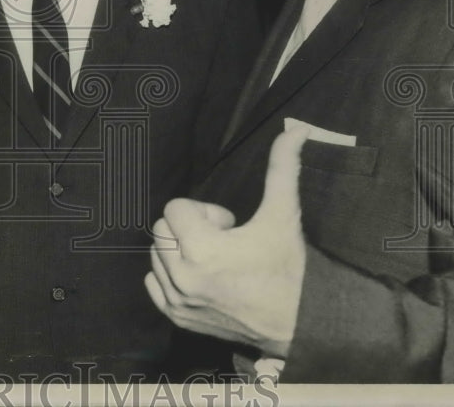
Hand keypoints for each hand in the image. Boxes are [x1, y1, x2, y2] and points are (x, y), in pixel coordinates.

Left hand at [145, 127, 309, 357]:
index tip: (229, 225)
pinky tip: (200, 275)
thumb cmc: (290, 269)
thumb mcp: (283, 215)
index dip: (204, 211)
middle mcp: (183, 277)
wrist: (301, 325)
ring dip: (180, 250)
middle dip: (189, 227)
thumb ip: (282, 168)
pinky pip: (152, 283)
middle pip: (162, 228)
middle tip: (223, 240)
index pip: (175, 208)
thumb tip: (296, 129)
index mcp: (202, 250)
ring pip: (156, 254)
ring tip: (216, 260)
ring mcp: (178, 301)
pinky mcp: (178, 319)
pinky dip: (169, 274)